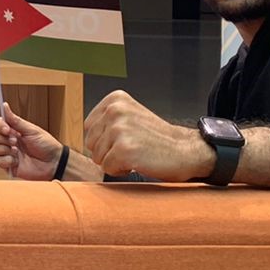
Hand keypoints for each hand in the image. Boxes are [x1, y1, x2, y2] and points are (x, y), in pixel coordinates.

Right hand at [0, 103, 64, 179]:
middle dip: (1, 138)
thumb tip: (5, 106)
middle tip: (15, 142)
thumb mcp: (31, 130)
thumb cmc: (46, 145)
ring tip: (16, 151)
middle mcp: (7, 141)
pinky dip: (6, 160)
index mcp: (13, 130)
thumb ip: (15, 120)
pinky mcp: (7, 165)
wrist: (53, 163)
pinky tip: (16, 161)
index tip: (7, 130)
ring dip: (2, 149)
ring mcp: (6, 153)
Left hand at [83, 90, 214, 181]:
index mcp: (115, 99)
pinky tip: (138, 162)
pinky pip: (107, 168)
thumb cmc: (157, 139)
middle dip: (108, 151)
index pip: (89, 128)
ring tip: (137, 153)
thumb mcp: (130, 117)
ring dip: (115, 161)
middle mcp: (115, 110)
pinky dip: (121, 170)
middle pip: (90, 143)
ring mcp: (119, 129)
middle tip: (133, 148)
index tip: (128, 138)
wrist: (185, 151)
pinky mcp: (123, 149)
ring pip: (98, 157)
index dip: (106, 140)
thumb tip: (84, 137)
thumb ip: (107, 120)